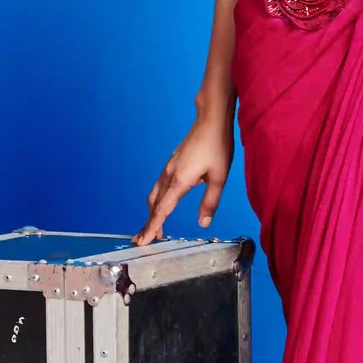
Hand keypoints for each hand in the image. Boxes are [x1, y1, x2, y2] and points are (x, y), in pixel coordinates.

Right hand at [134, 107, 233, 244]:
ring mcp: (169, 168)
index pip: (162, 210)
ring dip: (152, 212)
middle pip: (154, 204)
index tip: (143, 241)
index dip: (152, 227)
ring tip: (154, 227)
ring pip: (155, 194)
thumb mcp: (219, 177)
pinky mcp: (173, 163)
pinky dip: (157, 200)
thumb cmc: (217, 146)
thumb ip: (210, 202)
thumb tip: (204, 223)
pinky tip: (164, 204)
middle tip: (144, 240)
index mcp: (180, 181)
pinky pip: (160, 186)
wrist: (211, 120)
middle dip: (148, 223)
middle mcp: (170, 175)